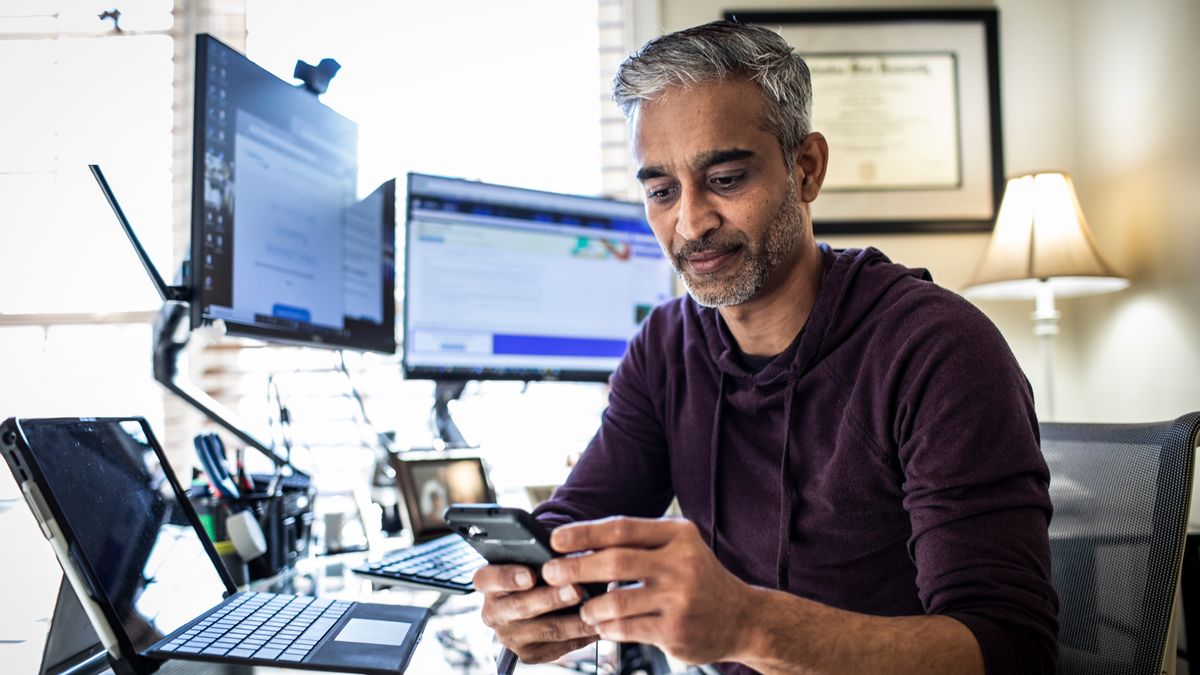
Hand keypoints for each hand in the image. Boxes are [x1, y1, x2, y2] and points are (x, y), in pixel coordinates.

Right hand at [473, 563, 598, 663]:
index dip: (507, 577)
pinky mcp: (529, 654)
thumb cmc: (536, 569)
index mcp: (487, 582)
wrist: (537, 599)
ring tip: (595, 609)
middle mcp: (493, 612)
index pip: (486, 578)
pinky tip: (598, 624)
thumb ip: (542, 553)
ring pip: (545, 630)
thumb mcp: (532, 556)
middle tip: (576, 589)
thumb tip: (568, 550)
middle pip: (520, 607)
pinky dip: (582, 635)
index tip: (530, 575)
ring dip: (573, 621)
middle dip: (551, 598)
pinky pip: (559, 646)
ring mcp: (510, 636)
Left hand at [542, 516, 754, 664]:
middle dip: (575, 567)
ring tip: (583, 608)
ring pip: (616, 601)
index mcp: (678, 535)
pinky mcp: (676, 630)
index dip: (584, 533)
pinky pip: (627, 628)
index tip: (555, 539)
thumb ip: (638, 545)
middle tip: (551, 573)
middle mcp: (682, 563)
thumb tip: (579, 545)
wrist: (742, 617)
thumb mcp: (679, 548)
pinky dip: (607, 627)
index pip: (623, 528)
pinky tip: (603, 625)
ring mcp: (680, 598)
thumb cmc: (698, 579)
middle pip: (615, 562)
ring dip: (590, 606)